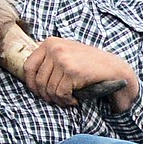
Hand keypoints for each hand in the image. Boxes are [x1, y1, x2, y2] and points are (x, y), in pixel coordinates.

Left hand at [23, 38, 138, 110]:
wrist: (114, 68)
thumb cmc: (89, 64)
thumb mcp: (67, 53)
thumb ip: (48, 59)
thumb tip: (28, 76)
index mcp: (50, 42)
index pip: (28, 66)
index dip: (31, 83)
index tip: (39, 92)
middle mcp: (54, 48)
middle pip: (38, 80)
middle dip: (46, 95)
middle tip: (58, 99)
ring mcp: (62, 59)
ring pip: (49, 89)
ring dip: (58, 100)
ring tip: (68, 100)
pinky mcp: (71, 71)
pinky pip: (60, 93)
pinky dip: (66, 101)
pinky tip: (75, 100)